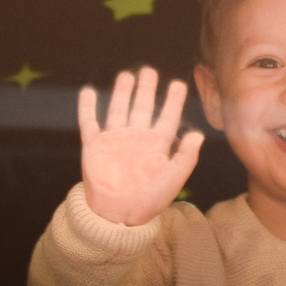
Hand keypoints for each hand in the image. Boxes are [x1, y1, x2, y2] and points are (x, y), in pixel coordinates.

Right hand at [78, 67, 203, 226]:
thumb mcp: (173, 179)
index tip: (178, 83)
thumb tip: (198, 134)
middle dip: (146, 89)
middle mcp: (135, 139)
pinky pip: (89, 122)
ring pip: (119, 109)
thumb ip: (186, 157)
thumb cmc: (148, 200)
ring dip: (122, 93)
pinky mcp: (94, 146)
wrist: (117, 215)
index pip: (167, 117)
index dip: (173, 101)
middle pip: (142, 107)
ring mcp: (114, 140)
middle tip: (149, 71)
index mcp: (156, 145)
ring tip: (127, 75)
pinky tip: (88, 92)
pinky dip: (87, 107)